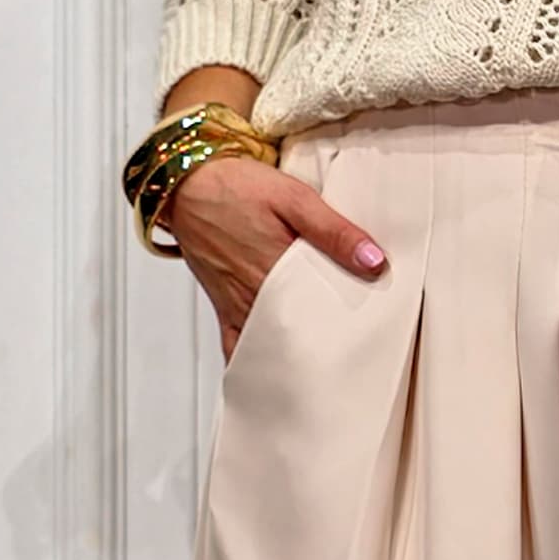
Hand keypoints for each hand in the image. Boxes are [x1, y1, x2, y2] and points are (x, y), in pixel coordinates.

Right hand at [157, 152, 385, 358]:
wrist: (185, 184)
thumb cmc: (235, 187)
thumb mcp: (294, 197)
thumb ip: (333, 230)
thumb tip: (373, 260)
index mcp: (278, 271)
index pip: (324, 313)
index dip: (351, 327)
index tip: (373, 335)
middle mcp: (255, 295)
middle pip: (300, 335)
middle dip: (328, 347)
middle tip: (355, 355)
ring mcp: (237, 305)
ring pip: (272, 345)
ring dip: (296, 355)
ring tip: (324, 367)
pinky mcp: (223, 306)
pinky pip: (237, 346)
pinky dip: (254, 362)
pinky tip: (272, 375)